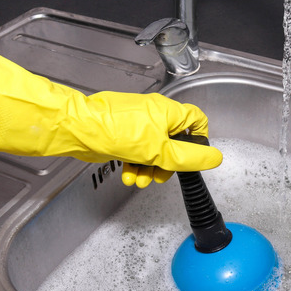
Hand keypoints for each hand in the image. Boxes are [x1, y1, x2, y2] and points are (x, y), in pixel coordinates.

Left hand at [0, 46, 221, 184]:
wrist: (75, 130)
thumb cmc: (112, 132)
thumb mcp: (157, 150)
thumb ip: (188, 157)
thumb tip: (215, 157)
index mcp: (168, 111)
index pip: (197, 122)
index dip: (198, 143)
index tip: (191, 160)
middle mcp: (154, 114)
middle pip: (175, 142)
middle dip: (168, 163)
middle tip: (158, 175)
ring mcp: (137, 124)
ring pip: (155, 150)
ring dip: (150, 168)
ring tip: (138, 178)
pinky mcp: (122, 134)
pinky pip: (138, 152)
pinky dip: (135, 164)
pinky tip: (128, 174)